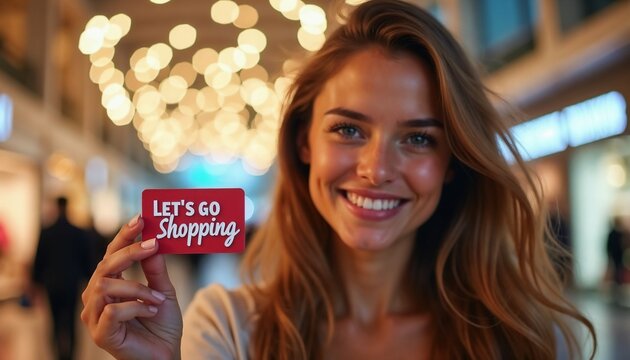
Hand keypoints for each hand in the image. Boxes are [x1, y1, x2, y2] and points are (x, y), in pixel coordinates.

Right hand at [81, 215, 182, 359]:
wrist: (166, 355)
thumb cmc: (162, 325)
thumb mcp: (164, 290)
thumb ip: (156, 268)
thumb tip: (153, 239)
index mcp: (110, 284)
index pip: (111, 255)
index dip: (123, 236)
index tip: (140, 219)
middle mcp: (97, 298)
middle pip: (105, 266)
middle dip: (130, 253)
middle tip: (154, 244)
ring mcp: (95, 317)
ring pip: (106, 286)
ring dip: (138, 288)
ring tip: (159, 298)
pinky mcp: (99, 333)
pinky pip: (112, 311)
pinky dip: (136, 307)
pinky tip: (152, 309)